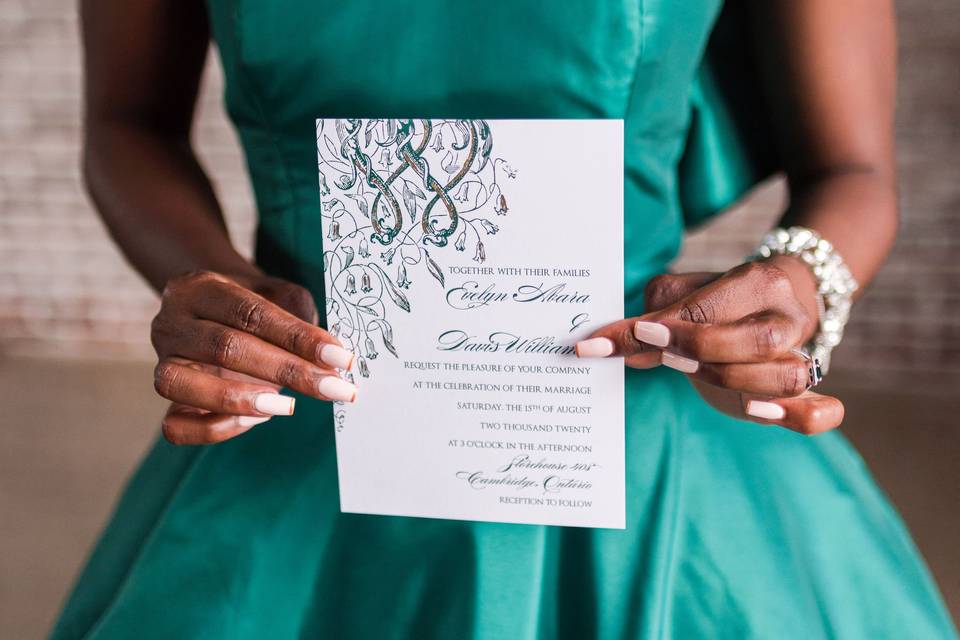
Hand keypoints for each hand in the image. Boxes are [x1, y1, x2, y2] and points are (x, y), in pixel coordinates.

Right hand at [150, 270, 356, 444]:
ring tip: (288, 406)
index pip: (250, 312)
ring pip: (181, 385)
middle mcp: (171, 323)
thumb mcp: (277, 293)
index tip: (339, 358)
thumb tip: (330, 355)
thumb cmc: (252, 304)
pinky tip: (257, 418)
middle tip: (333, 388)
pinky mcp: (165, 400)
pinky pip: (175, 426)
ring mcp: (161, 362)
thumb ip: (299, 314)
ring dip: (241, 400)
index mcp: (199, 288)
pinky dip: (216, 428)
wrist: (213, 310)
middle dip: (288, 372)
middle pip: (225, 348)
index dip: (297, 337)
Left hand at [576, 257, 844, 434]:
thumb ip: (652, 314)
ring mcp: (805, 357)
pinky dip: (797, 417)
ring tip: (694, 373)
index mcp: (760, 280)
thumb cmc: (722, 300)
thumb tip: (612, 345)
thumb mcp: (686, 293)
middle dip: (700, 351)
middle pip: (756, 342)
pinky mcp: (807, 395)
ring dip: (734, 381)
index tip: (625, 336)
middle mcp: (789, 319)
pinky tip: (758, 412)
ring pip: (788, 377)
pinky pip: (823, 414)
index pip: (709, 307)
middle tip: (664, 355)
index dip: (666, 327)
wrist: (779, 299)